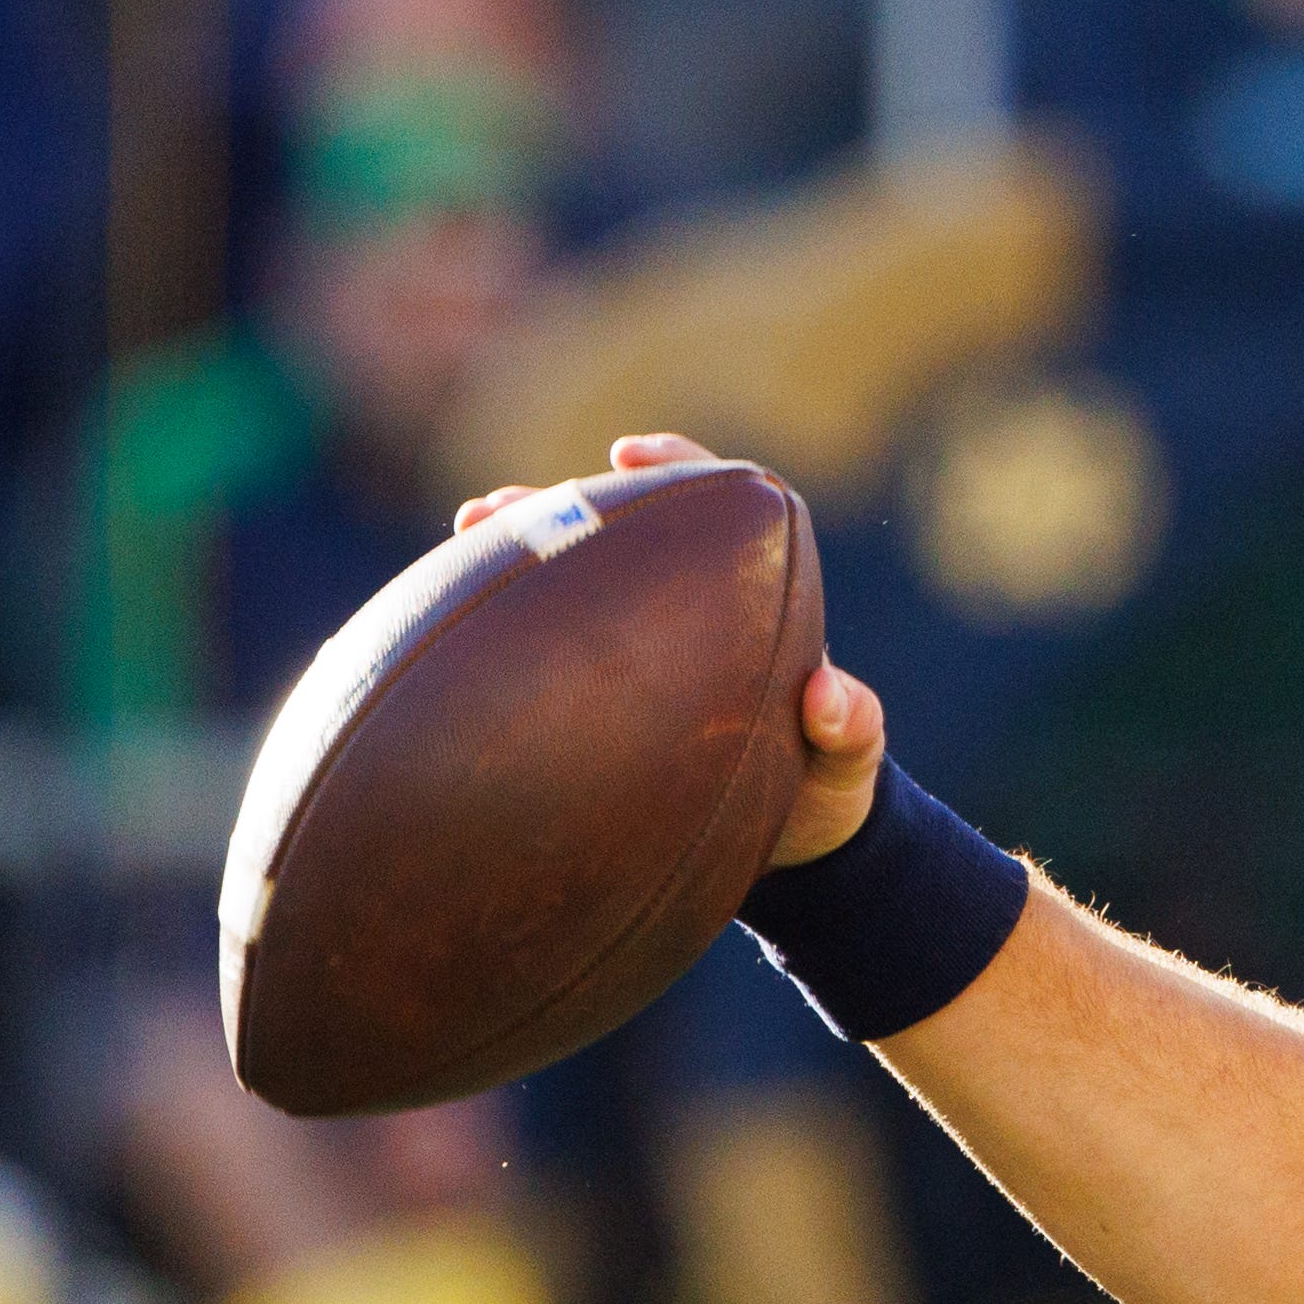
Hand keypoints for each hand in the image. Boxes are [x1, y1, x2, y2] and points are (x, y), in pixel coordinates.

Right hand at [455, 432, 887, 870]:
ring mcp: (634, 658)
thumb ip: (853, 726)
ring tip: (462, 540)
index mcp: (747, 604)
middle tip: (495, 507)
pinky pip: (546, 660)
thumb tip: (827, 693)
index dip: (671, 467)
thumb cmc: (828, 787)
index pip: (712, 510)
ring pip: (567, 590)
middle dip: (553, 511)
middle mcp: (681, 617)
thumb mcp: (851, 759)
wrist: (795, 850)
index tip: (627, 454)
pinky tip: (450, 632)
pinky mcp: (600, 707)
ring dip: (513, 561)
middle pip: (616, 538)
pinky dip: (502, 638)